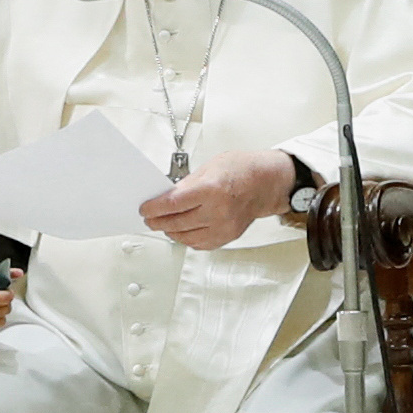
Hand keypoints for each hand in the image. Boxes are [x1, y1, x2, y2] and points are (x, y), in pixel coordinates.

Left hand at [139, 150, 296, 250]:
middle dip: (158, 222)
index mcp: (212, 189)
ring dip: (170, 232)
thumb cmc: (243, 170)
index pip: (172, 204)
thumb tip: (168, 196)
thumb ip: (187, 184)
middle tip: (150, 219)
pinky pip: (200, 244)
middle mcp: (218, 211)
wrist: (267, 183)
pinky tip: (182, 232)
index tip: (146, 209)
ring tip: (164, 225)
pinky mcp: (228, 236)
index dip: (154, 208)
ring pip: (186, 237)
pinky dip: (187, 239)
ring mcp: (224, 227)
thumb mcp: (210, 167)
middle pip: (176, 223)